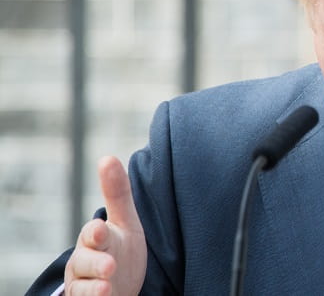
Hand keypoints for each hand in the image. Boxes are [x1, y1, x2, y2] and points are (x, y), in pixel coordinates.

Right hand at [65, 156, 146, 295]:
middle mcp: (86, 260)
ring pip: (83, 284)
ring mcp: (84, 282)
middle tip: (110, 265)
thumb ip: (118, 194)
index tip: (101, 229)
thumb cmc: (120, 249)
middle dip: (96, 262)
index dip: (97, 233)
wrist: (118, 286)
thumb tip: (107, 157)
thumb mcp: (125, 222)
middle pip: (86, 260)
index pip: (94, 233)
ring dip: (95, 287)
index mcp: (96, 238)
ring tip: (107, 287)